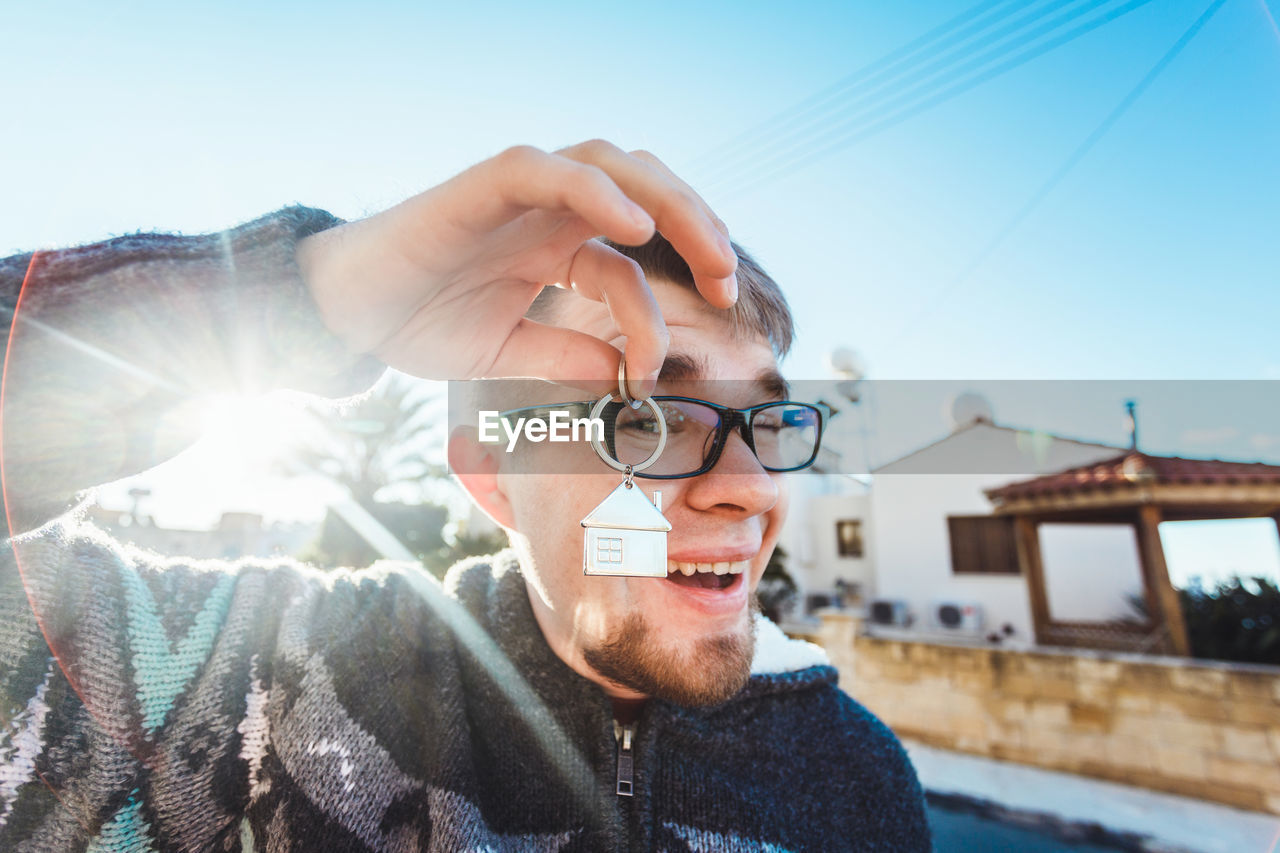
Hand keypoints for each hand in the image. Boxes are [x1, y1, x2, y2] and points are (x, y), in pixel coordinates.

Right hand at [296, 141, 737, 397]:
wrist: (345, 313)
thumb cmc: (418, 323)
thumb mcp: (504, 355)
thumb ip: (561, 358)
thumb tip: (621, 373)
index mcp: (556, 247)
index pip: (633, 259)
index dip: (677, 288)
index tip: (709, 324)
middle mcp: (546, 212)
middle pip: (640, 190)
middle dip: (697, 225)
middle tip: (728, 277)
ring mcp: (515, 195)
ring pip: (606, 162)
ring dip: (665, 198)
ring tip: (707, 246)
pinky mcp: (479, 187)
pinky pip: (544, 170)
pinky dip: (593, 191)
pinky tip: (631, 228)